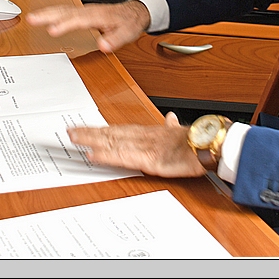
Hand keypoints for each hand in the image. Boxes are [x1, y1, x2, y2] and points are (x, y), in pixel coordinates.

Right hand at [27, 0, 149, 52]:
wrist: (134, 13)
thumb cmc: (130, 22)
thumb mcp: (128, 33)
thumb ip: (116, 40)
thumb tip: (103, 46)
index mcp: (99, 15)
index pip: (79, 20)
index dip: (65, 24)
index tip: (52, 30)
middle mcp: (89, 11)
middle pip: (66, 11)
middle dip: (48, 15)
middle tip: (31, 19)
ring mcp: (85, 11)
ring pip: (63, 9)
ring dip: (46, 13)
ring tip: (31, 18)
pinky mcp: (82, 13)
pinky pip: (64, 11)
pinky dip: (52, 13)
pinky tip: (44, 17)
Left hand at [67, 112, 206, 178]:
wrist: (209, 143)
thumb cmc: (197, 139)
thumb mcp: (180, 132)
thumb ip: (171, 127)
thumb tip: (170, 119)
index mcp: (149, 132)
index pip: (119, 129)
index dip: (101, 129)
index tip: (86, 127)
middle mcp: (142, 136)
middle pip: (110, 133)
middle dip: (89, 132)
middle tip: (69, 131)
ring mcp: (143, 147)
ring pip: (111, 142)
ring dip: (91, 140)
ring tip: (74, 139)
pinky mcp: (147, 160)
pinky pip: (122, 157)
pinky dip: (105, 156)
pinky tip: (92, 155)